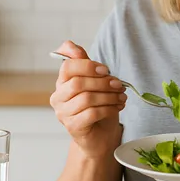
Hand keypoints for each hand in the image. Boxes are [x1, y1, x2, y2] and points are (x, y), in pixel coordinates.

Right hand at [49, 40, 126, 158]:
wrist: (100, 136)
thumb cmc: (97, 106)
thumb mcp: (93, 82)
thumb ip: (83, 63)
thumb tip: (68, 45)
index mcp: (61, 82)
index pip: (68, 67)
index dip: (88, 66)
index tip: (106, 70)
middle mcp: (58, 98)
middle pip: (78, 83)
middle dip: (102, 82)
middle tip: (119, 85)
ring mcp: (63, 114)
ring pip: (86, 99)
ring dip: (109, 96)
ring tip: (122, 97)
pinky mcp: (73, 127)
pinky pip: (92, 113)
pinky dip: (109, 108)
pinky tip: (117, 107)